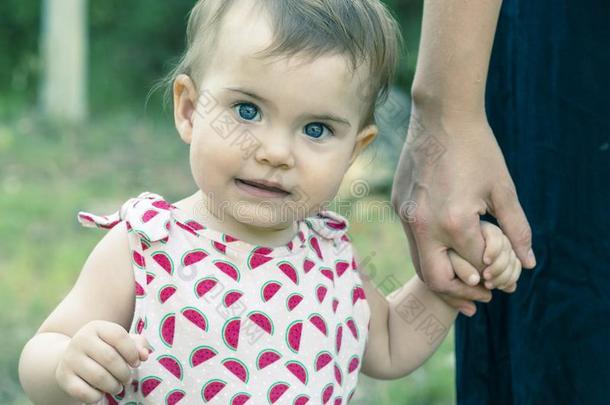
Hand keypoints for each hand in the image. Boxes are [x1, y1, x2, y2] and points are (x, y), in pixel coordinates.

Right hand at [55, 320, 151, 403]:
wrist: (71, 358)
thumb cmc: (104, 349)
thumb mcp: (120, 342)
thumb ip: (138, 345)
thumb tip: (144, 355)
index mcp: (97, 327)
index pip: (119, 336)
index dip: (132, 352)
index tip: (136, 363)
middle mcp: (80, 339)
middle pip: (110, 358)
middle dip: (124, 373)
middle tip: (128, 380)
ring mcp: (70, 358)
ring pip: (98, 377)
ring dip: (113, 386)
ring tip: (118, 387)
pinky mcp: (63, 377)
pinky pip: (83, 391)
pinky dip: (96, 396)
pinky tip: (101, 393)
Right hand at [391, 107, 534, 315]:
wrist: (440, 116)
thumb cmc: (477, 149)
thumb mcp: (503, 190)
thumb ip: (516, 230)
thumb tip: (528, 264)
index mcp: (453, 222)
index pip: (476, 266)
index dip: (495, 278)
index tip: (505, 282)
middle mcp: (423, 225)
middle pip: (437, 279)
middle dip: (461, 293)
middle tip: (482, 297)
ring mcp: (405, 216)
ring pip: (419, 262)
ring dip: (443, 275)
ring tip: (466, 280)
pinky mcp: (397, 205)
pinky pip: (412, 239)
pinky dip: (430, 251)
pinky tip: (446, 247)